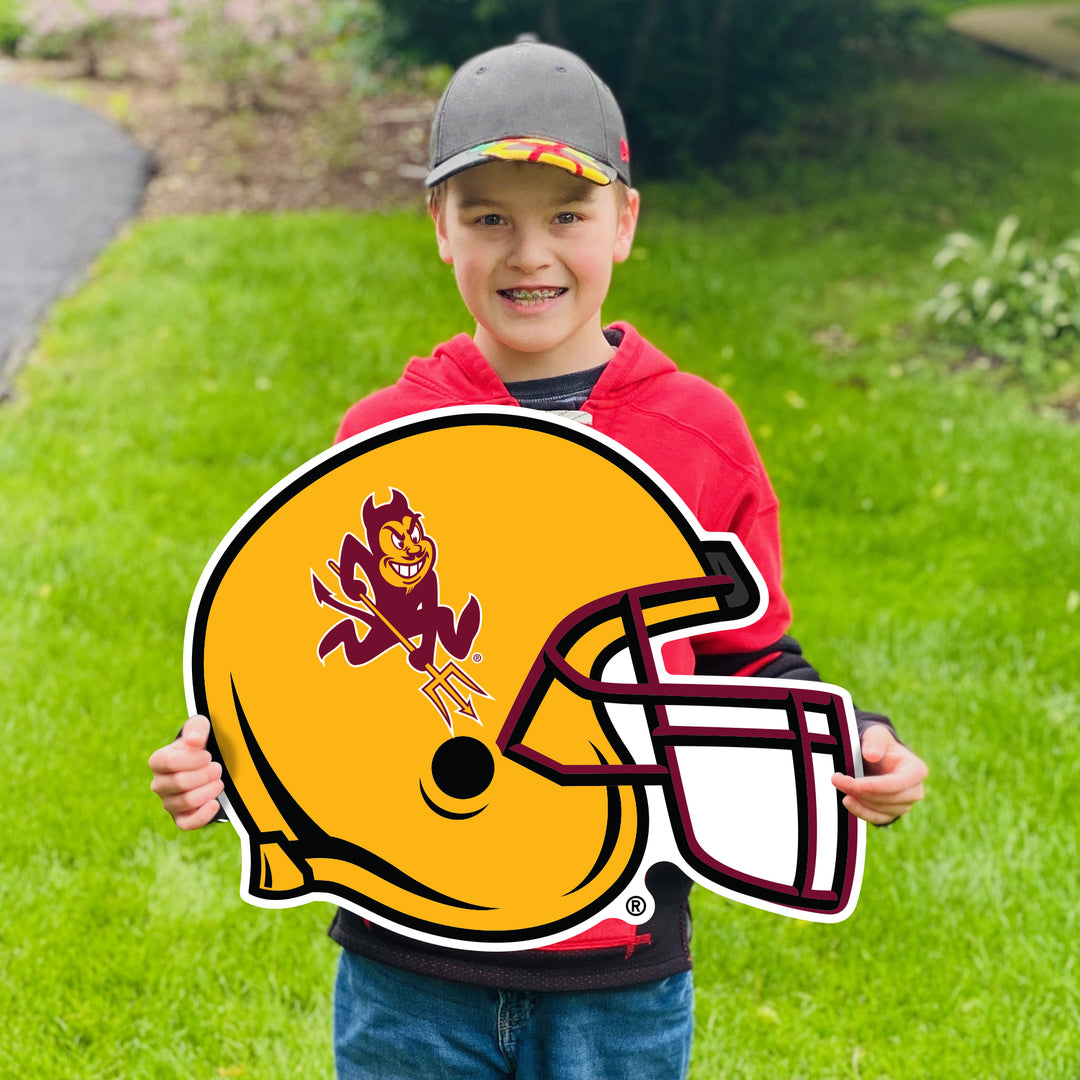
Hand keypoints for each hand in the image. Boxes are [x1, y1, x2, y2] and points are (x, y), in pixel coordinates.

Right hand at [148, 715, 223, 830]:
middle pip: (180, 782)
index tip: (208, 756)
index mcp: (158, 761)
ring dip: (208, 791)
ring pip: (186, 801)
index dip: (193, 760)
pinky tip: (215, 804)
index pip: (169, 762)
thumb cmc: (200, 744)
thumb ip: (196, 729)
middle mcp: (159, 784)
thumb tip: (193, 740)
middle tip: (218, 768)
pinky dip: (202, 816)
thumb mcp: (199, 729)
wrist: (206, 765)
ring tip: (219, 782)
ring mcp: (168, 802)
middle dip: (205, 775)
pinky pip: (186, 823)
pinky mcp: (180, 818)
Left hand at [832, 724, 926, 825]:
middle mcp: (915, 790)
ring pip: (882, 809)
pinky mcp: (893, 813)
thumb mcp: (876, 735)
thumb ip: (875, 741)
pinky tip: (848, 801)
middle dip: (861, 791)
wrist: (876, 756)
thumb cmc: (878, 744)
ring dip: (859, 800)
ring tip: (840, 785)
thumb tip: (871, 755)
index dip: (875, 785)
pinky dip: (861, 811)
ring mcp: (906, 804)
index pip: (898, 783)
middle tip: (837, 780)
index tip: (854, 783)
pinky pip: (878, 818)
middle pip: (889, 798)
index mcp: (917, 770)